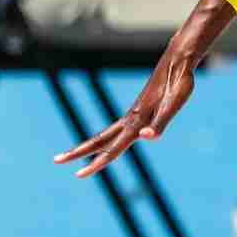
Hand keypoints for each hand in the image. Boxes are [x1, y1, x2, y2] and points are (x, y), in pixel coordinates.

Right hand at [52, 40, 199, 176]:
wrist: (177, 61)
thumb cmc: (179, 82)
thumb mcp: (175, 104)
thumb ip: (160, 123)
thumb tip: (146, 138)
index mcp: (137, 122)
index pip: (113, 149)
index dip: (97, 164)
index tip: (78, 175)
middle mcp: (131, 118)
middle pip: (100, 140)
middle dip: (78, 152)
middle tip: (56, 161)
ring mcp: (134, 113)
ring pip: (106, 133)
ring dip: (90, 146)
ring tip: (75, 153)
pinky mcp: (140, 109)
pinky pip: (118, 128)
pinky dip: (108, 138)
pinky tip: (109, 142)